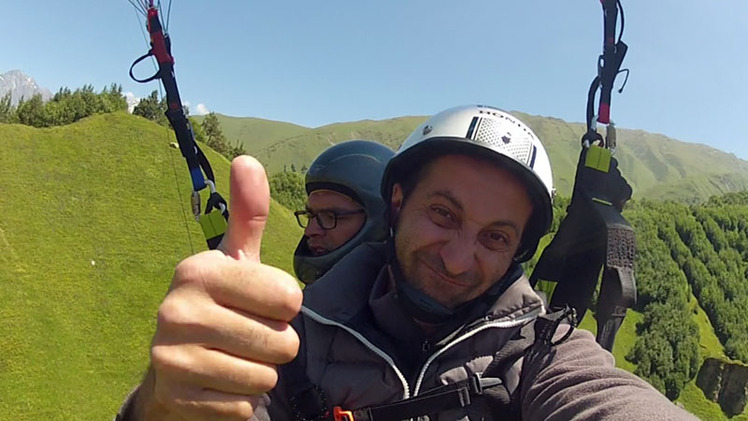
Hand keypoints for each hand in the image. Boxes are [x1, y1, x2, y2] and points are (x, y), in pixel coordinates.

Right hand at [142, 156, 302, 419]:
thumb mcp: (233, 259)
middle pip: (282, 342)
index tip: (259, 303)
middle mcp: (176, 310)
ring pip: (266, 378)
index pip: (289, 297)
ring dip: (260, 373)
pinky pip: (245, 407)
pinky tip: (218, 382)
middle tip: (247, 335)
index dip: (285, 306)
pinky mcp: (176, 399)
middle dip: (276, 344)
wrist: (172, 365)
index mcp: (198, 270)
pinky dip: (240, 400)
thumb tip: (248, 158)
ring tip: (233, 358)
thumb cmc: (218, 304)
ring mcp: (172, 358)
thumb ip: (248, 214)